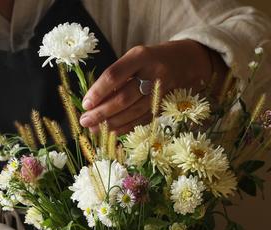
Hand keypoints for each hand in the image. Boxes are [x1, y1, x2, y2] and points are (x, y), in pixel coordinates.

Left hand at [79, 40, 226, 134]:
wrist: (185, 62)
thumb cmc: (150, 60)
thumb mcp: (134, 58)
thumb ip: (116, 76)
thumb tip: (93, 102)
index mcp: (141, 57)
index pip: (115, 75)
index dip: (98, 91)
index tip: (85, 104)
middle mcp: (153, 74)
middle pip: (124, 98)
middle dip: (102, 112)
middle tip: (85, 121)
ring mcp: (161, 92)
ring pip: (133, 112)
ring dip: (111, 123)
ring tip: (93, 129)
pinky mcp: (164, 105)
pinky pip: (142, 119)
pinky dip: (125, 127)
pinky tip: (111, 132)